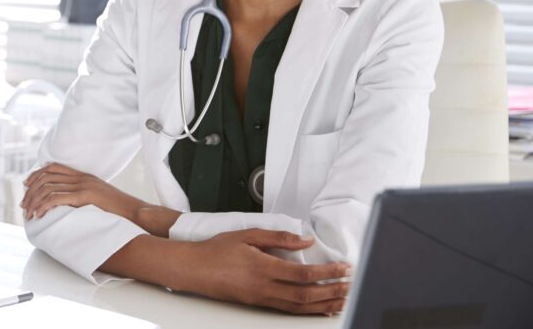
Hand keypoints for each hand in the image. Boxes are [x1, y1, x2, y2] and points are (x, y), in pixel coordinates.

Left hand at [21, 163, 145, 222]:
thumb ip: (83, 196)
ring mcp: (83, 185)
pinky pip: (57, 198)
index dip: (36, 175)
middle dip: (31, 191)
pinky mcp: (85, 196)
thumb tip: (67, 204)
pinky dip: (44, 206)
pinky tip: (39, 214)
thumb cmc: (118, 211)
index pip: (53, 168)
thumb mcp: (98, 198)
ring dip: (34, 201)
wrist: (136, 212)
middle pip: (46, 176)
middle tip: (24, 205)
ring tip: (28, 214)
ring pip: (48, 187)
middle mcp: (82, 177)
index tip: (26, 186)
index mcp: (84, 176)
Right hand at [180, 229, 351, 315]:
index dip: (326, 273)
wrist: (194, 269)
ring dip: (324, 304)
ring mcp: (261, 298)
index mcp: (262, 267)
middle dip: (332, 292)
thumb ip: (278, 237)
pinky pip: (288, 310)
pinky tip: (319, 307)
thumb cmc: (216, 250)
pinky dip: (308, 310)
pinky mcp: (258, 304)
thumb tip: (303, 240)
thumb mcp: (247, 235)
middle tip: (350, 286)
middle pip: (305, 295)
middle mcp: (263, 287)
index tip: (343, 268)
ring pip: (299, 307)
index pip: (303, 274)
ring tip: (343, 300)